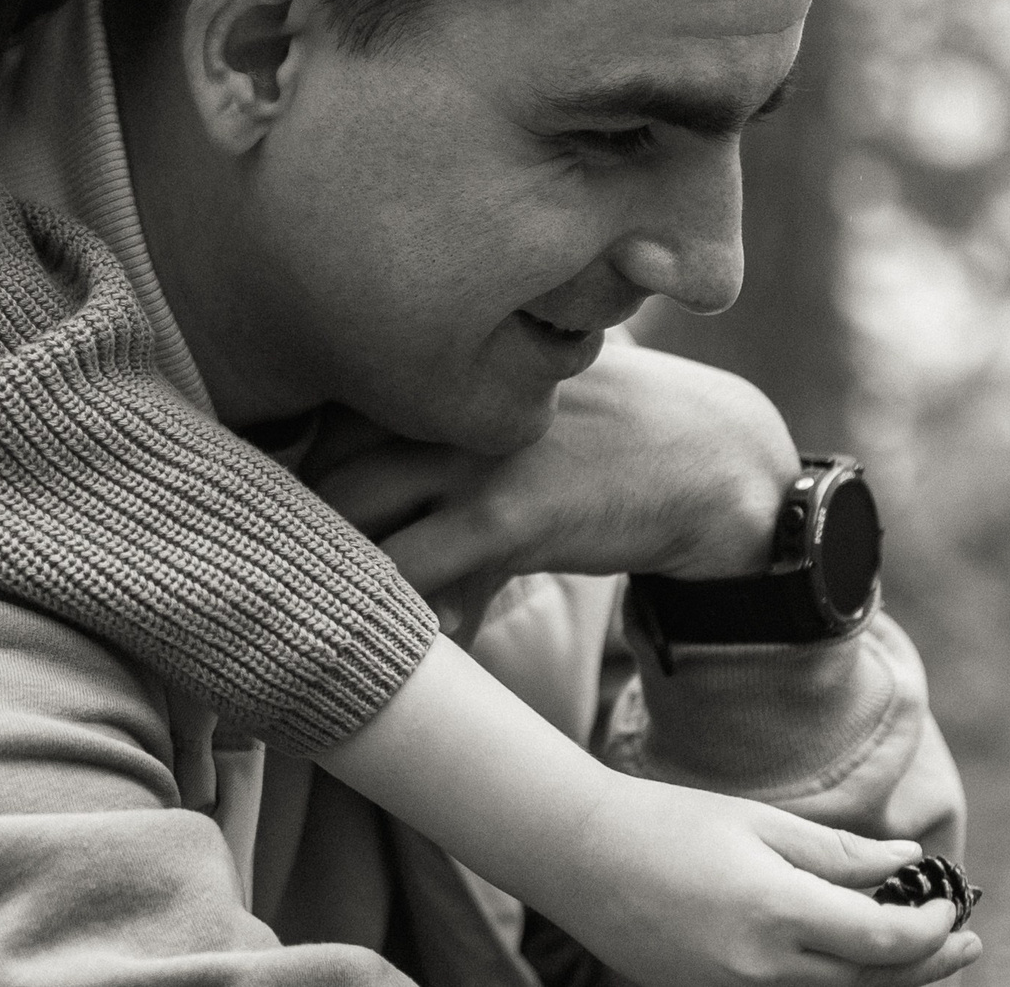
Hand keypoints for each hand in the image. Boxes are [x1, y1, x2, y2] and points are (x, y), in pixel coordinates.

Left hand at [308, 340, 799, 597]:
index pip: (322, 426)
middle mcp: (437, 402)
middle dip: (299, 536)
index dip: (301, 487)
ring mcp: (467, 453)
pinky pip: (413, 568)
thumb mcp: (513, 430)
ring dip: (335, 577)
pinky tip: (421, 634)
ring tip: (336, 627)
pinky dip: (398, 608)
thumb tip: (395, 543)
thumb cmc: (602, 448)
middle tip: (300, 596)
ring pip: (348, 518)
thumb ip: (439, 464)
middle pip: (318, 470)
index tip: (298, 538)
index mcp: (434, 374)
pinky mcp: (506, 511)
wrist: (712, 460)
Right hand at [545, 775, 981, 986]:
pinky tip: (856, 959)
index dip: (933, 926)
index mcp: (776, 911)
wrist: (577, 855)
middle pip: (873, 982)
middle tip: (968, 941)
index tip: (950, 899)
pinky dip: (837, 981)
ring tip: (928, 956)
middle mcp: (762, 967)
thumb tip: (908, 861)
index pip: (887, 941)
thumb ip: (838, 852)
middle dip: (930, 963)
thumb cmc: (664, 822)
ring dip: (889, 979)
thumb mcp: (757, 821)